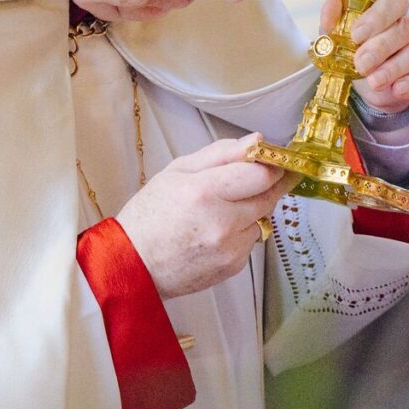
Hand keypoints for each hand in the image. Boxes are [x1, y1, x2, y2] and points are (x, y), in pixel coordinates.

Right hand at [116, 136, 290, 298]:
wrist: (133, 266)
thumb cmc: (150, 214)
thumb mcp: (177, 170)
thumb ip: (221, 153)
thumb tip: (258, 141)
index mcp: (205, 191)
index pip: (262, 174)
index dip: (273, 164)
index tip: (274, 159)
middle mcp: (222, 222)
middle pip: (269, 196)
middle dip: (267, 184)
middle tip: (255, 178)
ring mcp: (230, 248)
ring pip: (262, 219)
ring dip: (252, 209)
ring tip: (222, 209)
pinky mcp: (234, 267)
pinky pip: (250, 240)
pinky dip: (241, 232)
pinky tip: (216, 232)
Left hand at [324, 0, 408, 115]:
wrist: (378, 74)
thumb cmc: (363, 41)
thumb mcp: (344, 29)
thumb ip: (335, 18)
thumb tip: (331, 5)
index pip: (393, 0)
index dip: (375, 18)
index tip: (356, 35)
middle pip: (405, 27)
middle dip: (381, 47)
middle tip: (361, 63)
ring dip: (393, 68)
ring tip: (374, 80)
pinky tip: (397, 89)